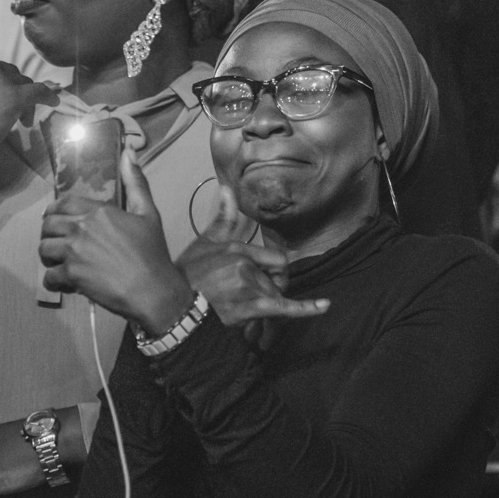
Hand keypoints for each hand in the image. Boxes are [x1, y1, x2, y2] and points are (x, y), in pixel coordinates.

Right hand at [0, 55, 57, 156]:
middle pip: (11, 75)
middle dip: (13, 92)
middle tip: (11, 114)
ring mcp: (1, 80)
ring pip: (24, 84)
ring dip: (25, 101)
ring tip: (22, 121)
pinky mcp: (15, 97)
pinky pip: (39, 91)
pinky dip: (48, 96)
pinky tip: (53, 102)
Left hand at [39, 148, 194, 331]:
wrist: (152, 289)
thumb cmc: (152, 252)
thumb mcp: (148, 212)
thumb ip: (136, 182)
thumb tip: (128, 151)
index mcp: (98, 212)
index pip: (63, 203)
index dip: (55, 210)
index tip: (58, 219)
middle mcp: (81, 228)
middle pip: (48, 225)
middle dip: (50, 233)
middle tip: (59, 243)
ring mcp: (74, 252)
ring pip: (44, 249)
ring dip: (49, 256)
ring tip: (60, 262)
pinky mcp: (71, 276)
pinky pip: (48, 276)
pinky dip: (54, 281)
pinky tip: (66, 282)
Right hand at [177, 185, 329, 325]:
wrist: (173, 309)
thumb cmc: (188, 278)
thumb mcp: (204, 244)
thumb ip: (222, 219)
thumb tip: (227, 189)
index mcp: (238, 249)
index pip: (277, 259)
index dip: (273, 270)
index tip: (264, 278)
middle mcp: (246, 265)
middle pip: (280, 277)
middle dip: (273, 286)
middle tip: (251, 295)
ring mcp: (249, 286)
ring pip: (276, 294)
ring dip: (268, 303)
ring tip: (241, 307)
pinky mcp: (251, 307)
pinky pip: (286, 307)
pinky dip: (308, 308)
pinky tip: (324, 306)